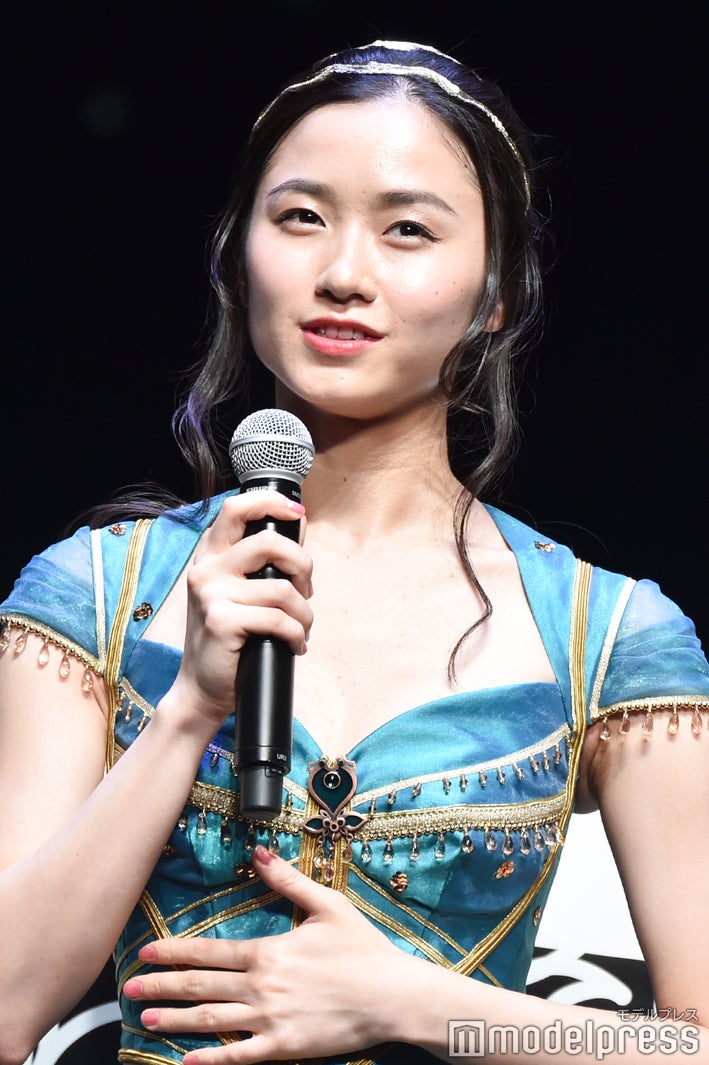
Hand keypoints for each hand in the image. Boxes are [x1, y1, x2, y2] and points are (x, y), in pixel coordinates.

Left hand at [123, 845, 411, 1062]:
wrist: (392, 996)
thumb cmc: (363, 949)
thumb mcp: (327, 905)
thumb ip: (288, 881)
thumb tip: (258, 853)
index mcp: (269, 952)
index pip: (211, 952)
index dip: (175, 952)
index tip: (147, 953)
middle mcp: (263, 987)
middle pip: (202, 987)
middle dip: (163, 988)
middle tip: (131, 991)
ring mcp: (271, 1021)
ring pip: (212, 1022)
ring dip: (176, 1021)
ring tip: (147, 1021)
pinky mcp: (285, 1048)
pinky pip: (240, 1058)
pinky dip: (210, 1061)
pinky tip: (187, 1061)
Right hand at [165, 492, 313, 731]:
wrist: (202, 688)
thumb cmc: (229, 639)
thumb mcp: (242, 591)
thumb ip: (265, 559)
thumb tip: (298, 521)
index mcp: (210, 556)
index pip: (236, 508)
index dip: (271, 503)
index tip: (298, 512)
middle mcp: (206, 569)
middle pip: (268, 542)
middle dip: (302, 565)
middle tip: (306, 590)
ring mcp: (211, 594)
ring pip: (282, 588)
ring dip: (304, 613)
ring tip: (300, 629)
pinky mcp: (221, 621)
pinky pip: (278, 619)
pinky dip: (296, 634)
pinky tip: (294, 645)